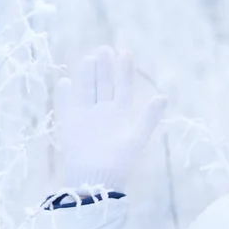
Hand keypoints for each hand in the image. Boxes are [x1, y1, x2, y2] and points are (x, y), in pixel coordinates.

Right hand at [54, 46, 165, 192]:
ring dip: (87, 75)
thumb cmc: (120, 160)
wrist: (97, 179)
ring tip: (89, 59)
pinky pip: (66, 105)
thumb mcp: (138, 137)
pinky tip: (65, 82)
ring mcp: (85, 115)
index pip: (122, 86)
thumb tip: (163, 97)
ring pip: (86, 89)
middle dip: (104, 67)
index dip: (123, 71)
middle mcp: (103, 110)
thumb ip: (149, 117)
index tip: (124, 52)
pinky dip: (65, 94)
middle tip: (105, 48)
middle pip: (103, 83)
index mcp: (120, 112)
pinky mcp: (69, 124)